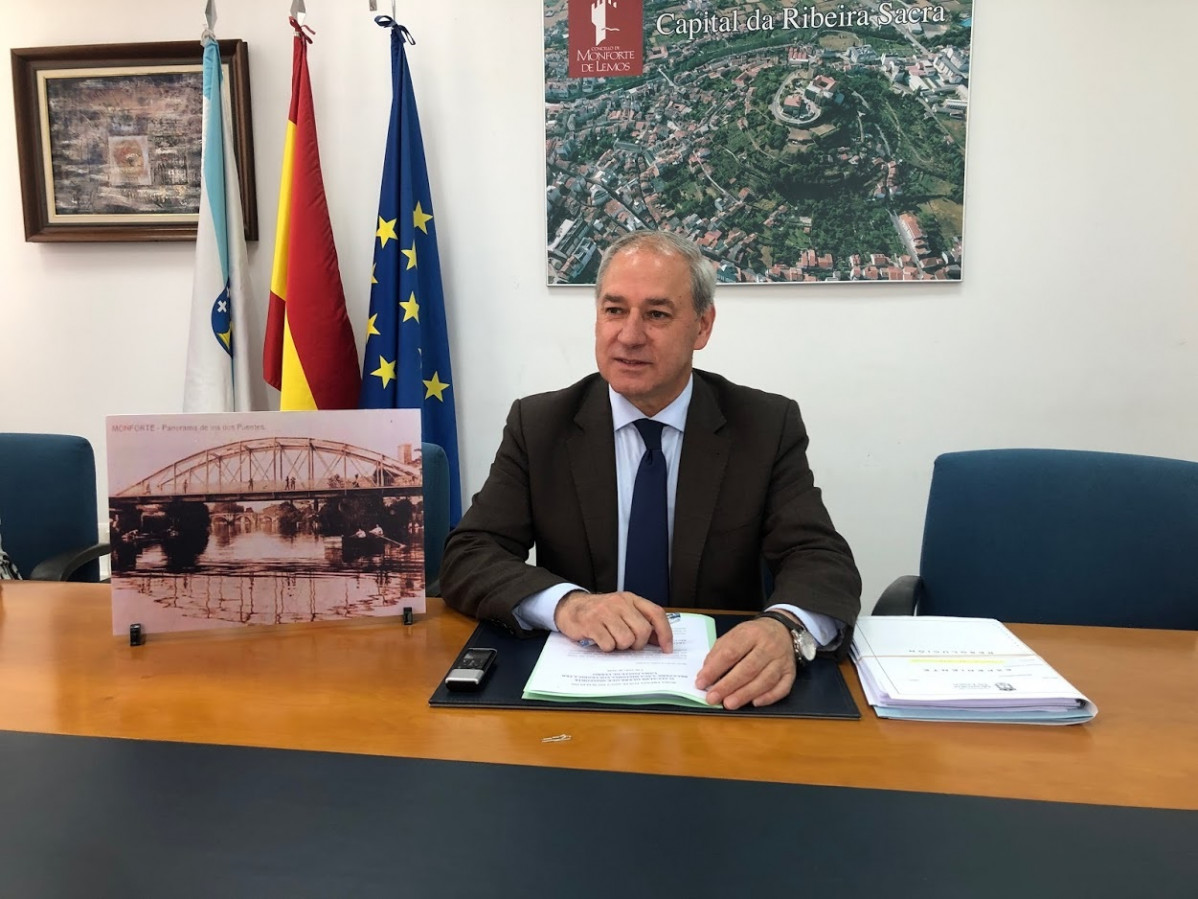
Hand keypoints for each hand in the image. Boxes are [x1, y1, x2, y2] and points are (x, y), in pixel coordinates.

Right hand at [554, 591, 673, 652]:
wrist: (570, 607)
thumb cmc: (600, 613)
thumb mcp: (622, 612)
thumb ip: (641, 622)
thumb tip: (660, 641)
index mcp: (630, 599)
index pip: (656, 613)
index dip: (665, 633)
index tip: (667, 649)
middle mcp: (619, 603)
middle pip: (643, 630)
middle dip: (637, 644)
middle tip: (627, 644)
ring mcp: (604, 612)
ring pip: (626, 640)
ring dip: (620, 646)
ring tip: (611, 639)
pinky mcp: (591, 623)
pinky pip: (609, 645)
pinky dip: (606, 648)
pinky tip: (600, 640)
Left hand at [695, 617, 794, 709]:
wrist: (782, 630)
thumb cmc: (752, 635)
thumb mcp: (733, 635)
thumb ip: (719, 653)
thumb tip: (705, 674)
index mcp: (750, 633)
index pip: (731, 652)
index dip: (714, 669)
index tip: (701, 683)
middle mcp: (768, 646)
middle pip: (748, 668)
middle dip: (728, 685)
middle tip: (713, 698)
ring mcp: (782, 660)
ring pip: (765, 680)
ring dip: (745, 694)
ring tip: (729, 704)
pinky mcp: (791, 673)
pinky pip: (782, 688)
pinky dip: (769, 697)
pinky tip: (755, 703)